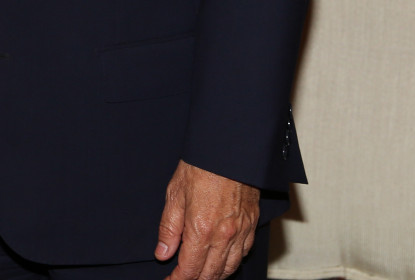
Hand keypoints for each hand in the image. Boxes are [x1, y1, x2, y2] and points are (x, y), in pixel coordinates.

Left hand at [154, 160, 259, 279]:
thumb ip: (169, 228)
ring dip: (214, 276)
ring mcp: (241, 231)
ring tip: (200, 276)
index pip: (189, 269)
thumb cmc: (201, 166)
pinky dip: (232, 263)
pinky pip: (244, 253)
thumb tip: (162, 253)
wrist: (229, 148)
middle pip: (210, 274)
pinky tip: (223, 262)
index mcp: (201, 229)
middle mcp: (224, 235)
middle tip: (182, 279)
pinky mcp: (252, 223)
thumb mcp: (174, 195)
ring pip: (229, 268)